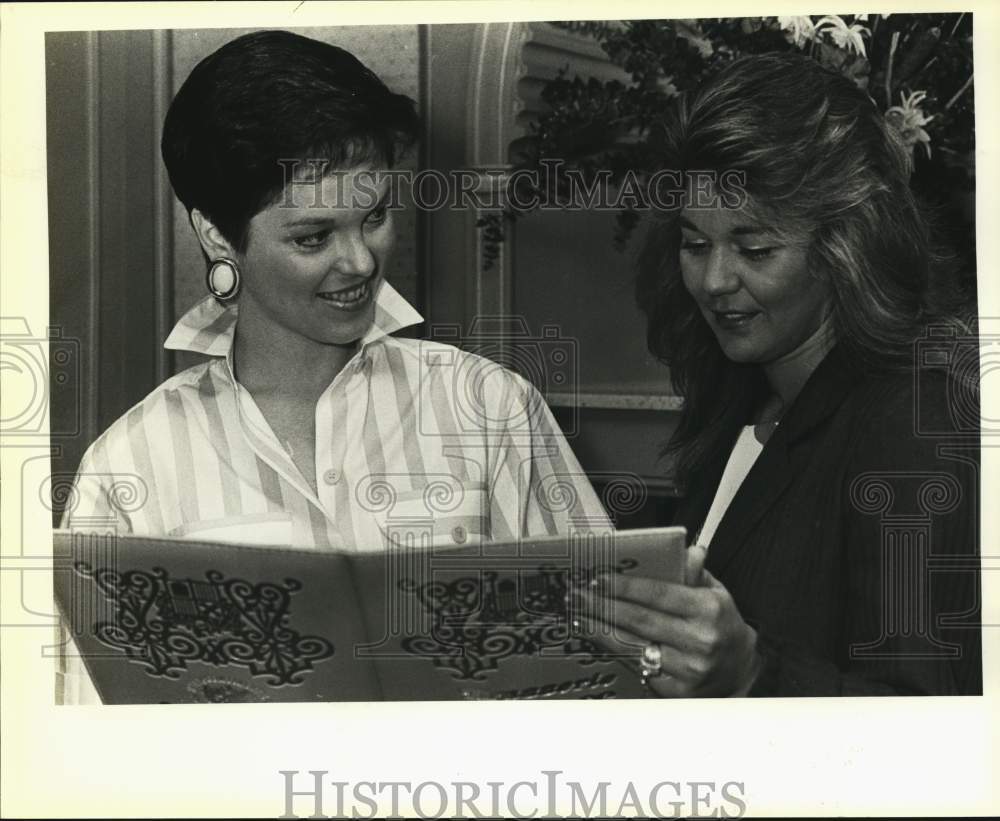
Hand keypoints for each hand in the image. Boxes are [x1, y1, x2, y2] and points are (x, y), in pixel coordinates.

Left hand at [571, 545, 760, 697]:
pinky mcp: (677, 691)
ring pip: (633, 646)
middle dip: (603, 605)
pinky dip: (614, 651)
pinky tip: (597, 638)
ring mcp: (688, 669)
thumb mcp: (716, 592)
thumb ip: (695, 573)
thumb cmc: (721, 623)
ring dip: (600, 629)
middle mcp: (699, 641)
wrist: (740, 669)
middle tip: (577, 594)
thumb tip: (689, 550)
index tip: (598, 579)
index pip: (658, 594)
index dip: (624, 587)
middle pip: (639, 620)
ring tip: (579, 615)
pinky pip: (638, 667)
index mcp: (708, 610)